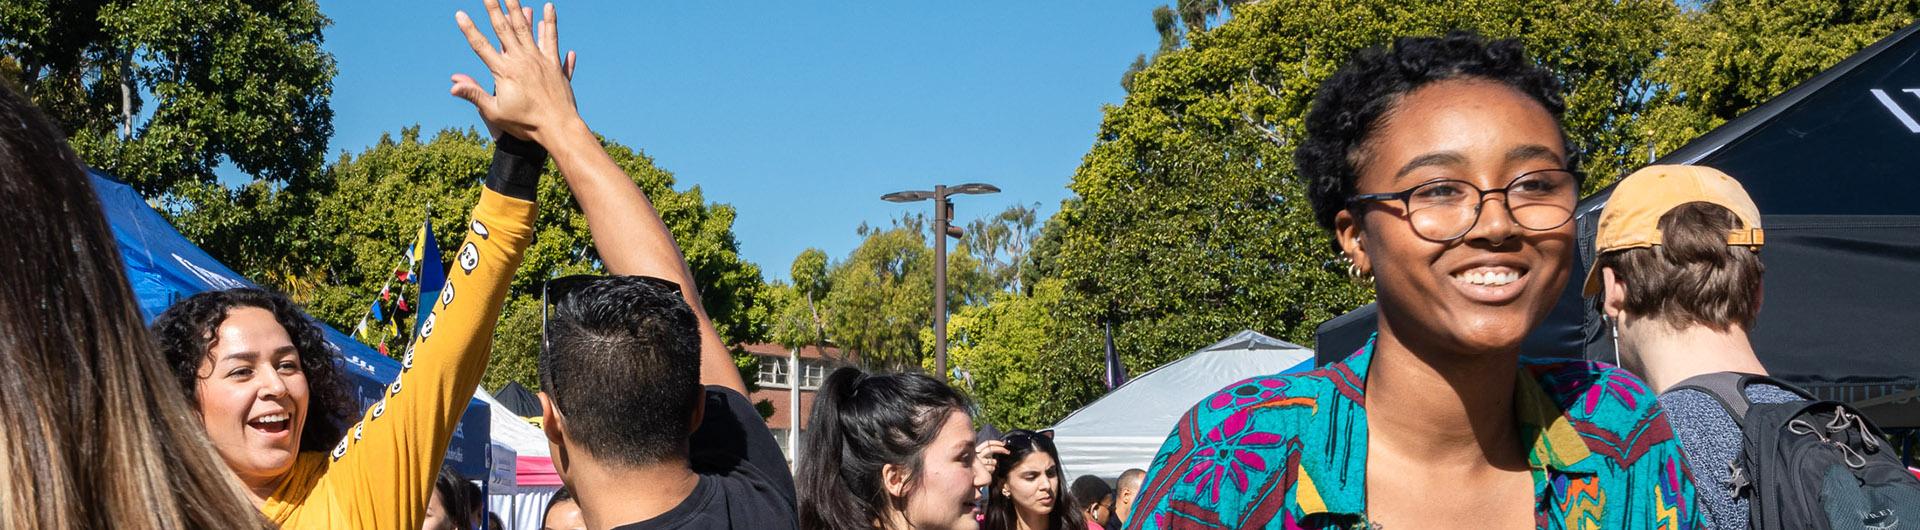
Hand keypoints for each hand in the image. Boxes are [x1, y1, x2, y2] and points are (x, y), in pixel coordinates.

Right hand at [451, 0, 579, 143]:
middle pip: (504, 29)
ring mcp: (539, 60)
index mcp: (504, 71)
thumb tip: (452, 86)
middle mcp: (521, 61)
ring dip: (518, 9)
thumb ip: (474, 95)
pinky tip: (549, 7)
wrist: (558, 128)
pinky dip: (550, 23)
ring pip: (526, 29)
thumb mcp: (495, 112)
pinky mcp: (554, 64)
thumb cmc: (525, 124)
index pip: (481, 46)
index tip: (460, 14)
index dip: (469, 29)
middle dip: (493, 9)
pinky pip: (552, 38)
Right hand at [973, 439, 1008, 485]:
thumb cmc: (979, 467)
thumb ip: (989, 452)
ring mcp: (980, 463)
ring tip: (990, 467)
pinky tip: (988, 472)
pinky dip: (992, 470)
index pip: (986, 443)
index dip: (995, 442)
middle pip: (990, 449)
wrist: (972, 478)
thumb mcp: (983, 457)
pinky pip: (992, 468)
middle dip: (1000, 449)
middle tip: (1007, 451)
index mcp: (977, 450)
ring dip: (995, 464)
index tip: (1003, 444)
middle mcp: (977, 455)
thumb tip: (1001, 445)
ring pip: (993, 461)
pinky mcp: (982, 470)